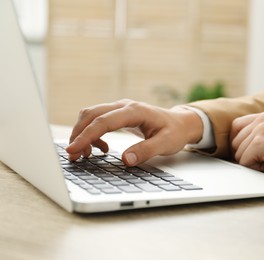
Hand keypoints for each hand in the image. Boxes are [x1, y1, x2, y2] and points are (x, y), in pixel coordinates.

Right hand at [66, 99, 202, 165]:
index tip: (74, 149)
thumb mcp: (166, 144)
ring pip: (91, 115)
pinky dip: (92, 133)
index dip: (87, 135)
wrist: (180, 123)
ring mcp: (120, 108)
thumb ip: (146, 151)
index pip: (104, 121)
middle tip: (72, 156)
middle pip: (92, 114)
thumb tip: (125, 160)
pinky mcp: (118, 114)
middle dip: (78, 134)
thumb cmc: (174, 132)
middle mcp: (125, 106)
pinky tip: (99, 148)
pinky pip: (98, 120)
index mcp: (135, 111)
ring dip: (82, 133)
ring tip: (83, 155)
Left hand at [230, 110, 263, 177]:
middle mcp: (261, 119)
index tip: (250, 152)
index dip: (239, 142)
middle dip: (247, 154)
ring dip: (253, 162)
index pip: (236, 126)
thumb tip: (239, 147)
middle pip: (234, 142)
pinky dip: (257, 168)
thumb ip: (262, 133)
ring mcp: (260, 130)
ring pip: (238, 154)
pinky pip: (244, 162)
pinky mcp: (260, 143)